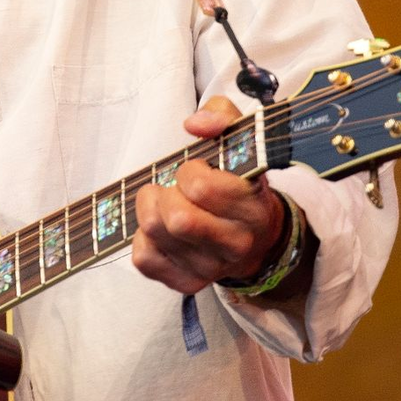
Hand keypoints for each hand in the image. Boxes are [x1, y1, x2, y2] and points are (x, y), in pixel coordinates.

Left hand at [131, 96, 286, 294]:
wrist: (257, 237)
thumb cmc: (239, 182)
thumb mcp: (242, 140)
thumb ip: (222, 117)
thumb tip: (194, 124)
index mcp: (252, 207)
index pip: (199, 188)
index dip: (188, 172)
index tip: (194, 170)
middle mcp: (235, 244)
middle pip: (174, 219)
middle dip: (164, 194)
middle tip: (173, 188)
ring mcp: (210, 268)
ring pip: (154, 235)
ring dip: (149, 211)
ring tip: (165, 204)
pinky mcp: (186, 283)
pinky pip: (144, 260)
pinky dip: (143, 239)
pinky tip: (160, 231)